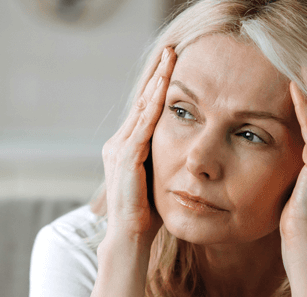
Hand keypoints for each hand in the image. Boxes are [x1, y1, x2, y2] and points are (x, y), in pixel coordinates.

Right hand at [101, 47, 175, 245]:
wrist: (130, 239)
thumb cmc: (148, 216)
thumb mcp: (159, 180)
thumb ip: (167, 162)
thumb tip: (189, 152)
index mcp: (125, 147)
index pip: (145, 109)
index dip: (158, 85)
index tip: (172, 63)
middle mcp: (118, 143)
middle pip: (142, 101)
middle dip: (158, 74)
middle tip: (171, 49)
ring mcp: (119, 149)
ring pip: (142, 107)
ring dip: (157, 81)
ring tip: (170, 58)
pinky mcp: (126, 158)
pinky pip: (143, 125)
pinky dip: (155, 105)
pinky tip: (165, 88)